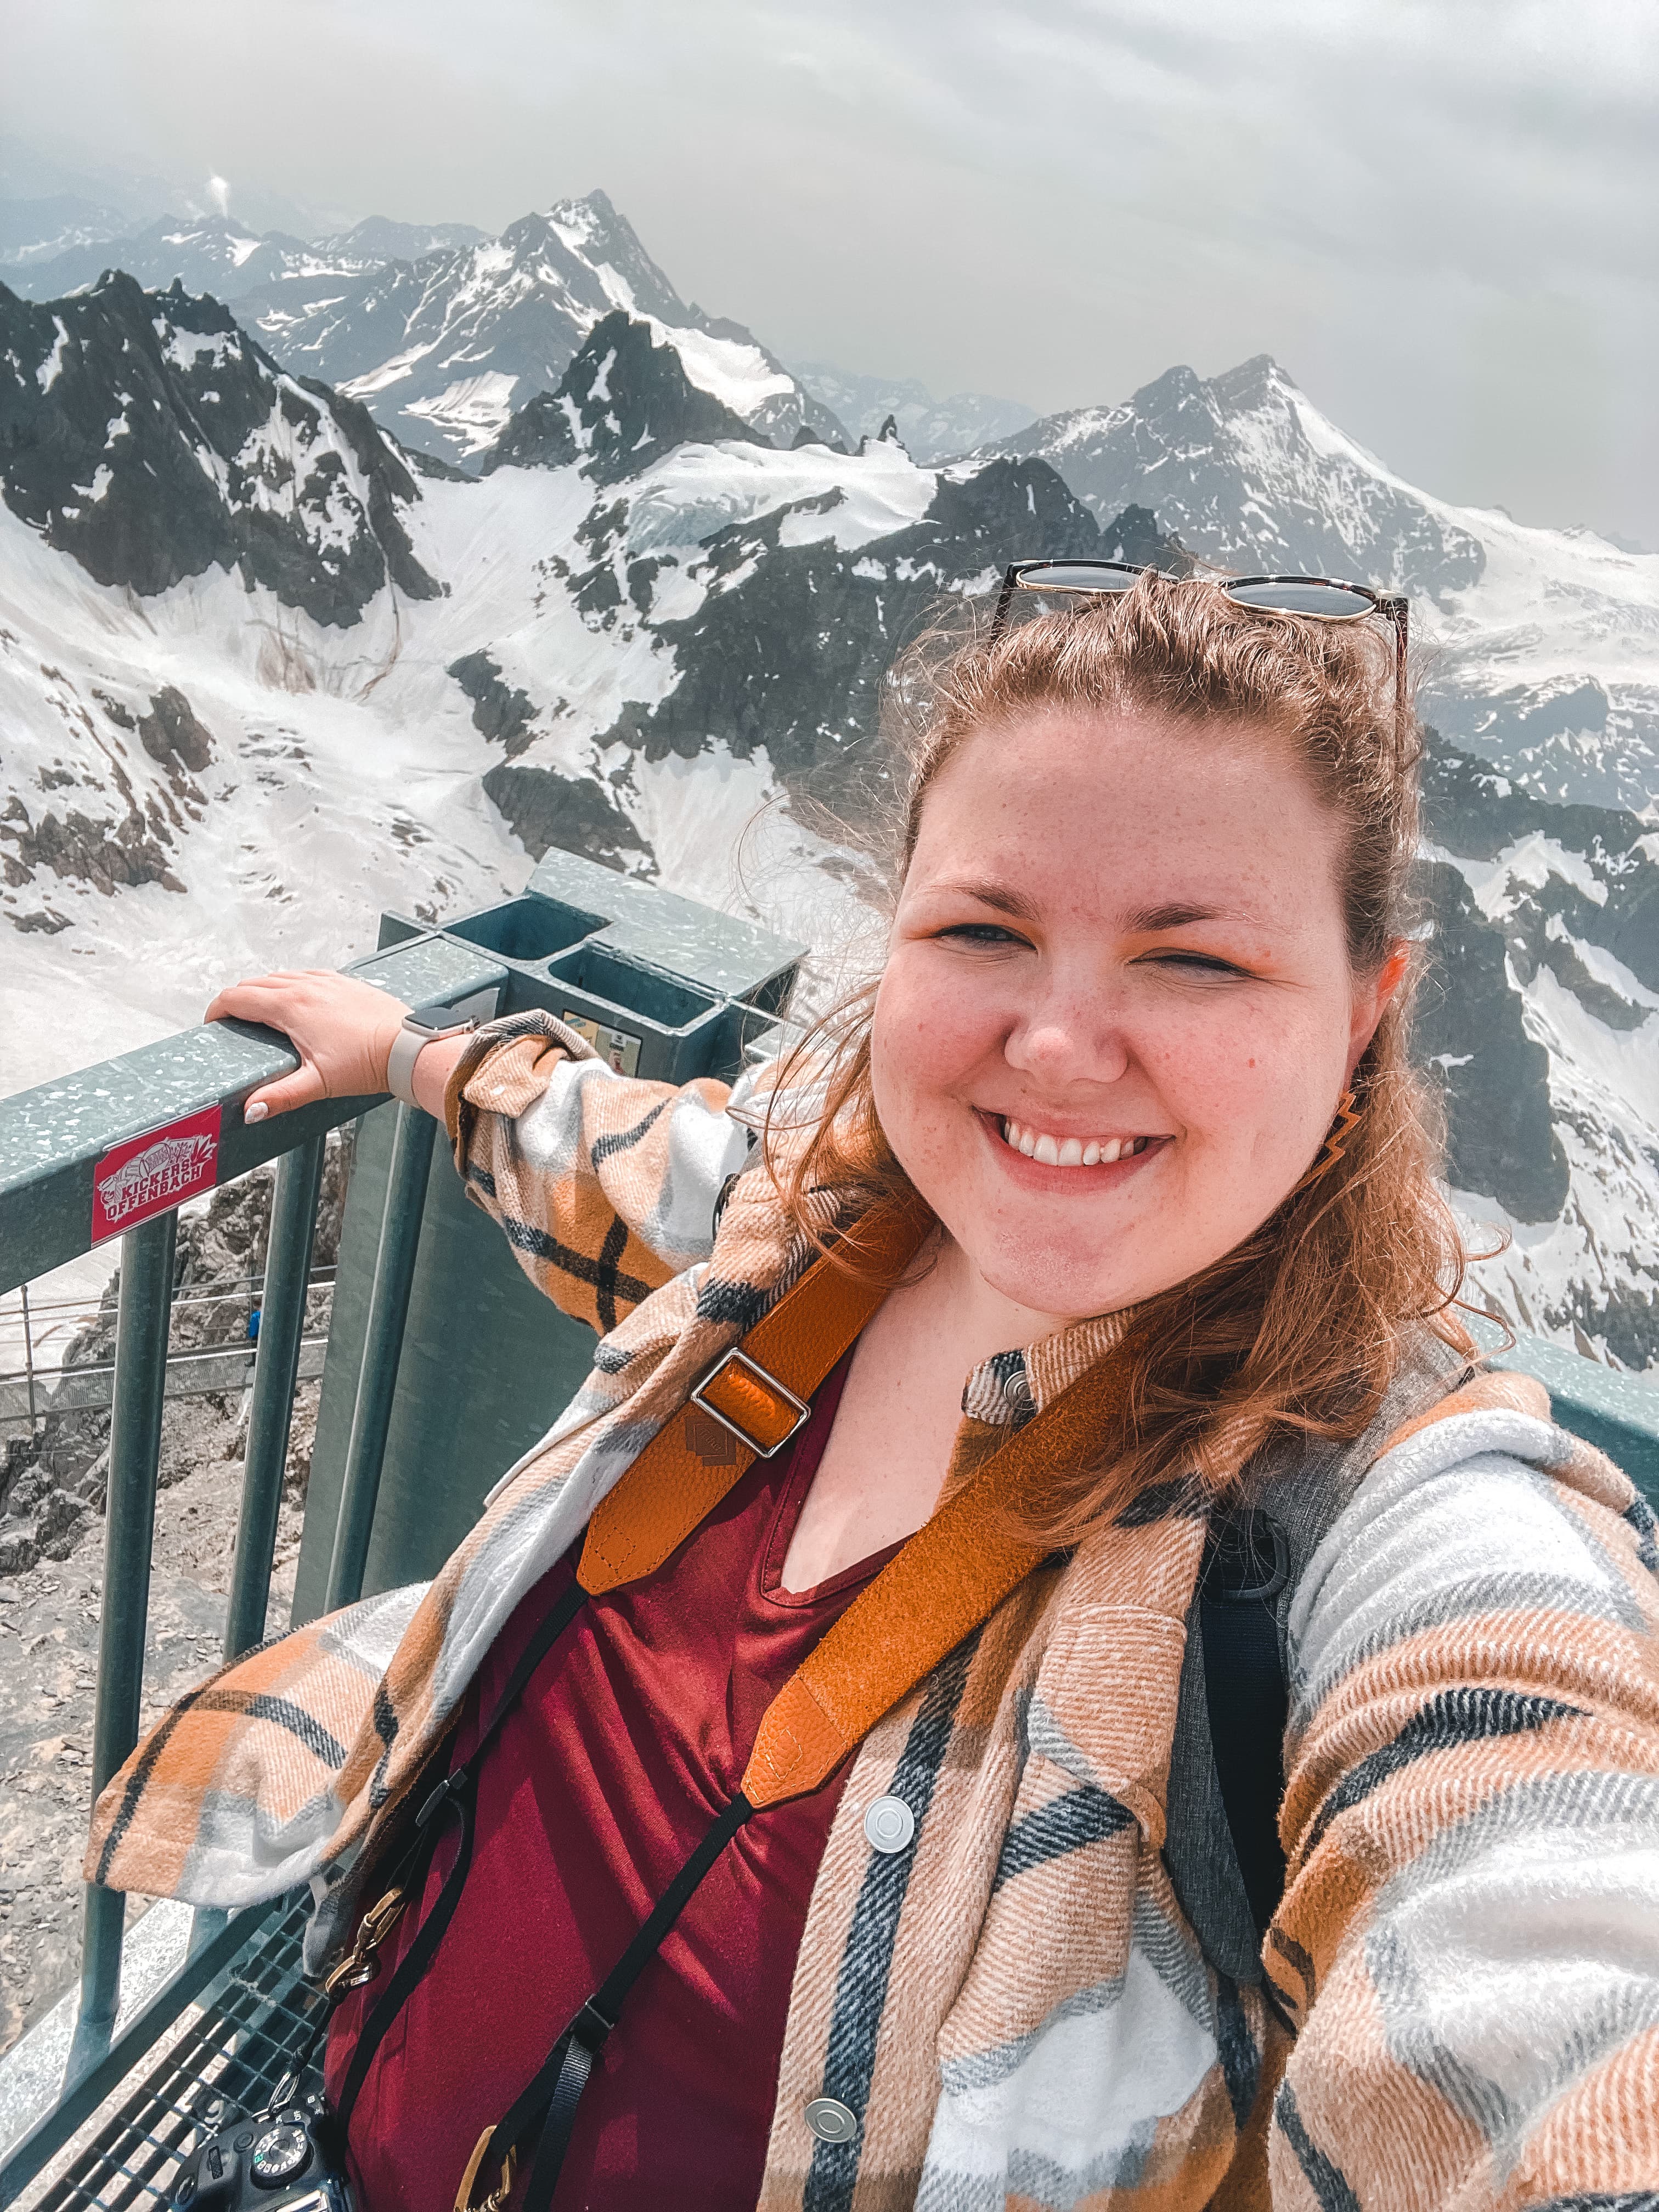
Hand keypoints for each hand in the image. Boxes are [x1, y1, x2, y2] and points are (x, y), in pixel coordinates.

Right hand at [204, 969, 408, 1121]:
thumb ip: (280, 1096)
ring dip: (263, 990)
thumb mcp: (318, 1084)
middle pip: (255, 984)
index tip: (213, 1024)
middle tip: (233, 1022)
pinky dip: (291, 983)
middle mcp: (306, 986)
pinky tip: (296, 1000)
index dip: (218, 1009)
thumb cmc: (368, 1063)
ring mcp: (327, 981)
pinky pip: (306, 974)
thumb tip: (250, 1110)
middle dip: (237, 1000)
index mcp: (291, 1006)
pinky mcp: (345, 982)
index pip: (238, 997)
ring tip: (260, 1013)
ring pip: (281, 976)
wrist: (408, 1046)